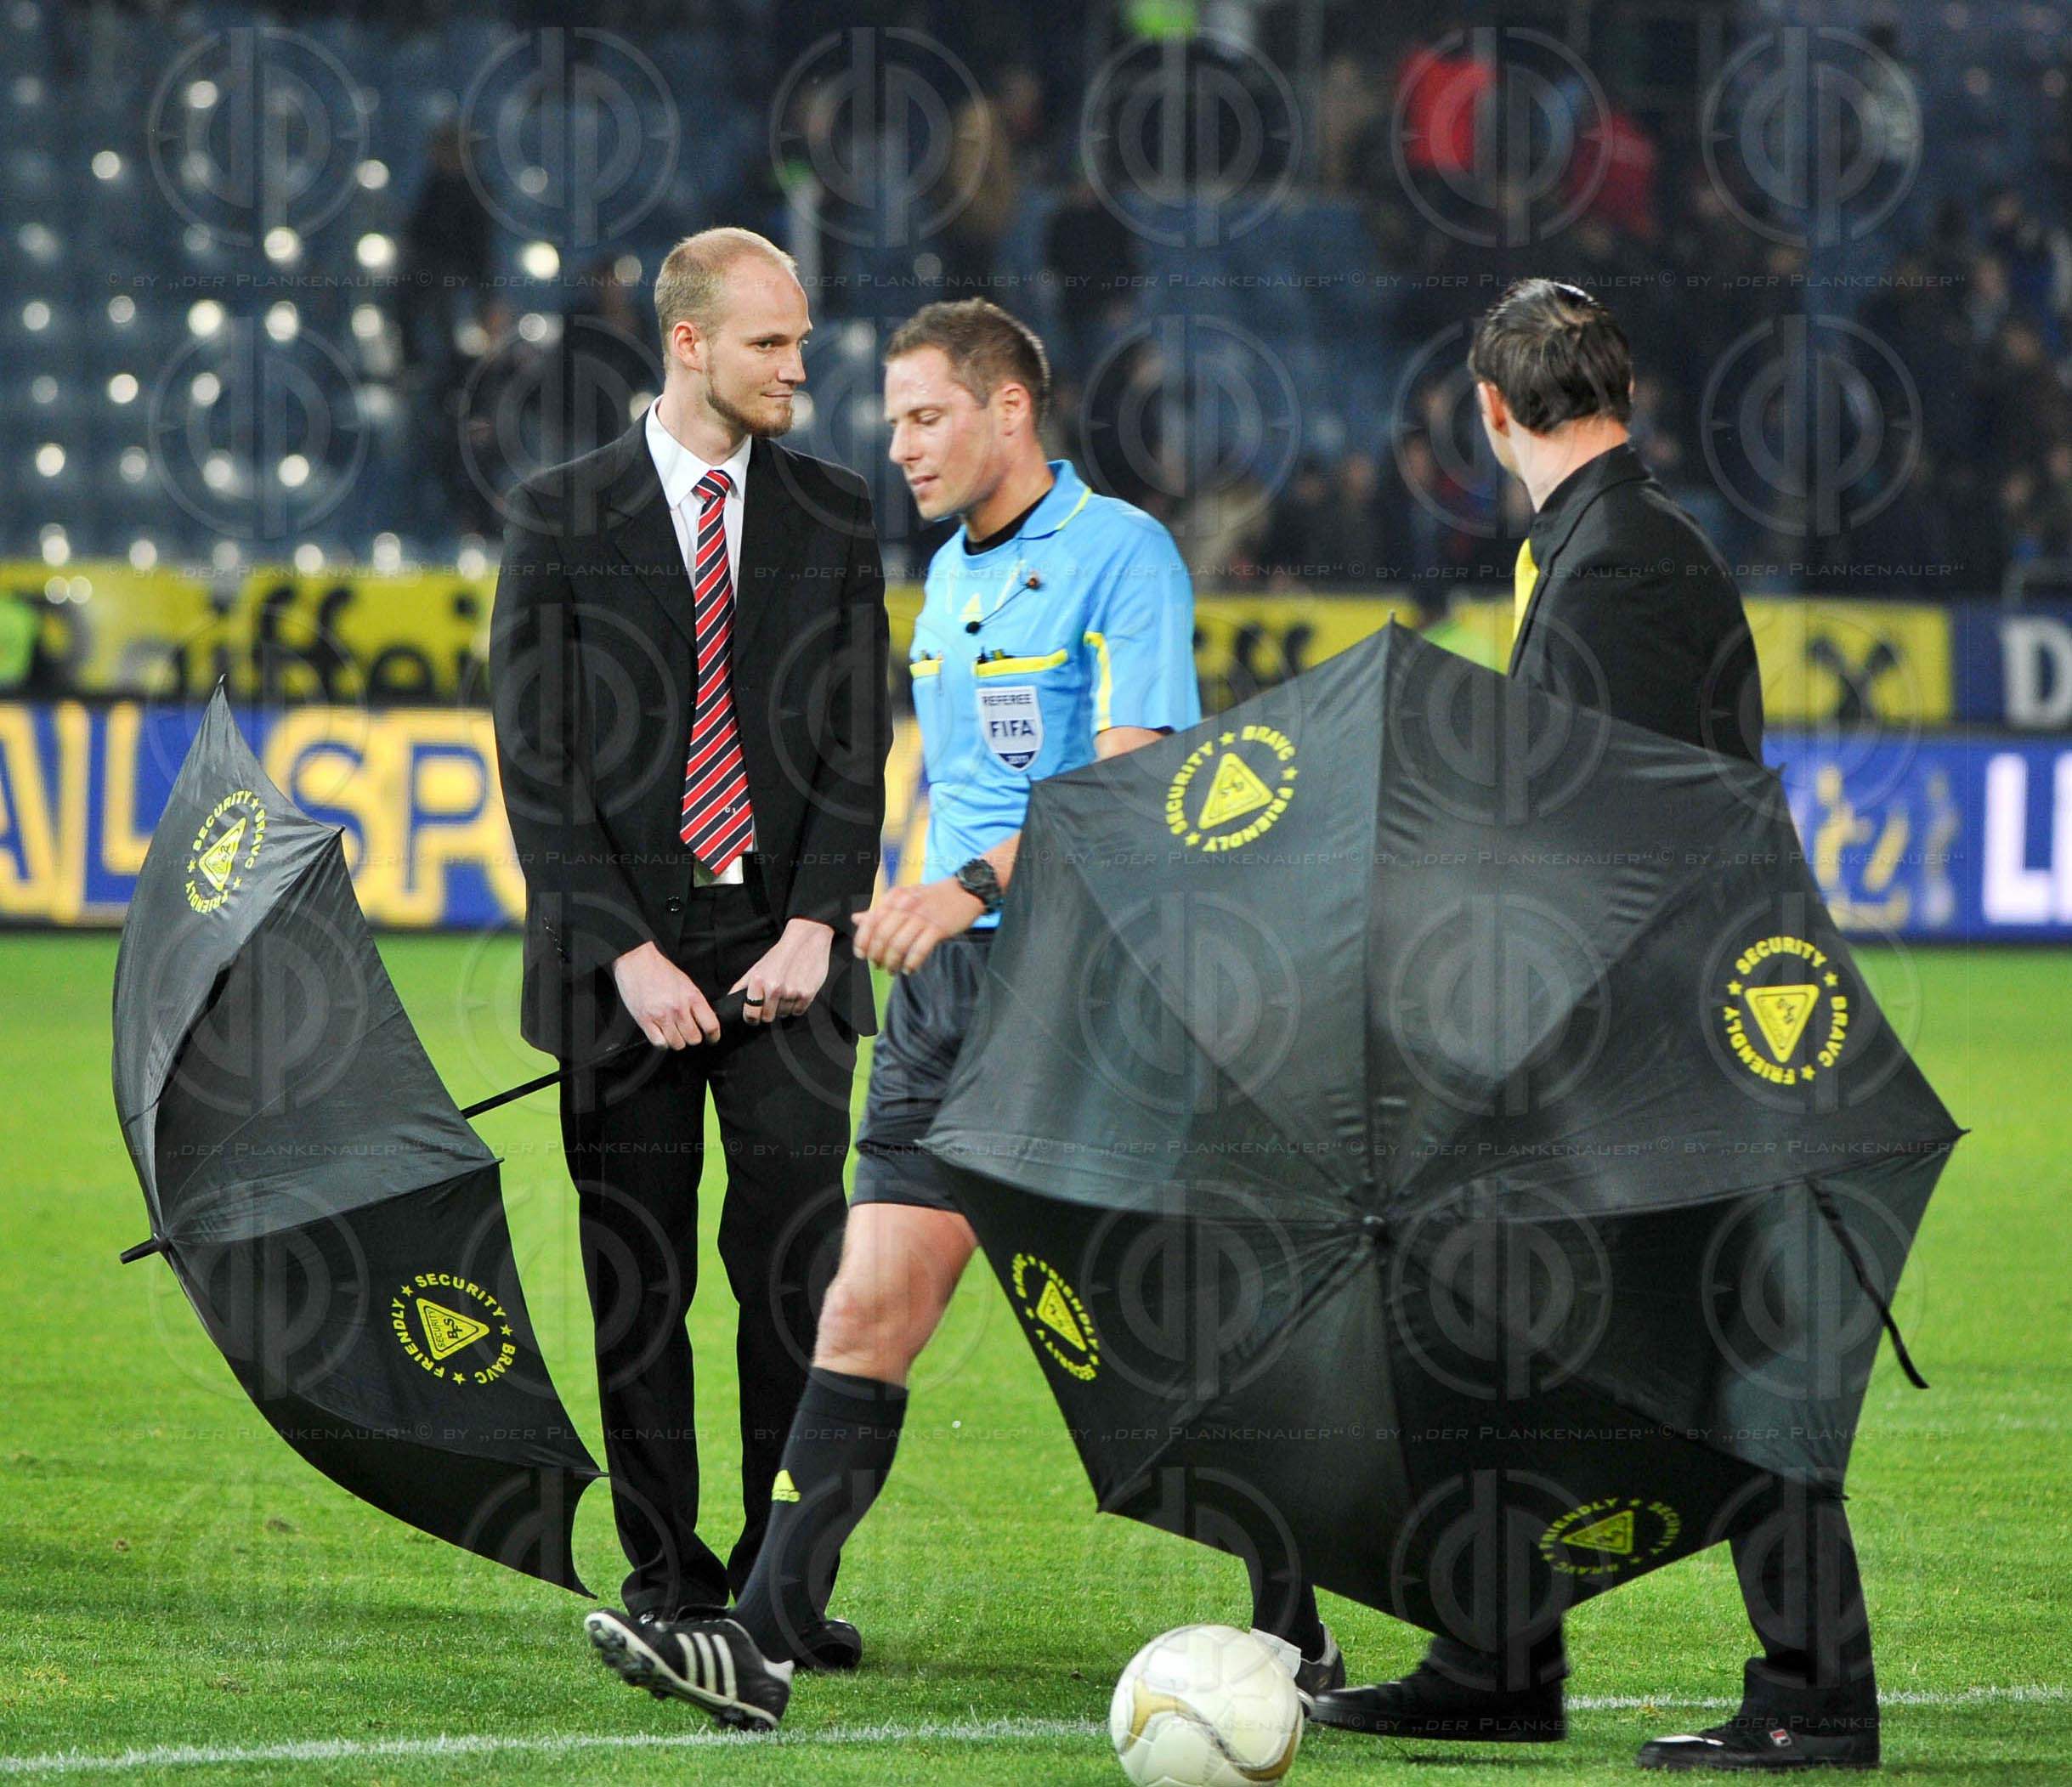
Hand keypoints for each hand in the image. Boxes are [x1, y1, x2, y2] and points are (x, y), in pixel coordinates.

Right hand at [611, 941, 720, 1047]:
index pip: (711, 1025)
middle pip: (694, 1038)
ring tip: (672, 1031)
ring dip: (676, 1040)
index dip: (713, 1036)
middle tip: (687, 1032)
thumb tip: (703, 1020)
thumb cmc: (660, 970)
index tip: (711, 1038)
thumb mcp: (686, 983)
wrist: (637, 961)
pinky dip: (661, 1042)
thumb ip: (695, 1002)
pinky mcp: (645, 1021)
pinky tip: (660, 1033)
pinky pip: (659, 1043)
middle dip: (692, 1037)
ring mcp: (662, 1016)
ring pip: (677, 1044)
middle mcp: (679, 1008)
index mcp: (692, 996)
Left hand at [731, 918, 833, 1023]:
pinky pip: (798, 1011)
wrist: (807, 939)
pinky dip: (797, 1005)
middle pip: (767, 1017)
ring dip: (784, 1007)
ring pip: (783, 1015)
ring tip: (787, 990)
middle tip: (774, 997)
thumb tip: (728, 1000)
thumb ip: (742, 985)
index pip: (751, 1014)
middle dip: (769, 1011)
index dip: (751, 1017)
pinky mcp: (807, 994)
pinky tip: (797, 990)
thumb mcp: (757, 967)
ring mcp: (792, 992)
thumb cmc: (780, 953)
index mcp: (758, 981)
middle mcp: (774, 988)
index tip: (754, 1015)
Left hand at [851, 879, 984, 974]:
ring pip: (899, 945)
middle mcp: (906, 905)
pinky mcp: (938, 928)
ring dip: (892, 962)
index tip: (861, 955)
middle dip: (877, 955)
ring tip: (893, 970)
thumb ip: (881, 910)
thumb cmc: (932, 898)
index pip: (871, 921)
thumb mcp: (904, 898)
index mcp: (895, 897)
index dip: (863, 941)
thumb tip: (856, 919)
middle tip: (879, 965)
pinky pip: (919, 950)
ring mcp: (922, 916)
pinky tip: (909, 969)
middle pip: (882, 936)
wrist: (966, 891)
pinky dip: (911, 963)